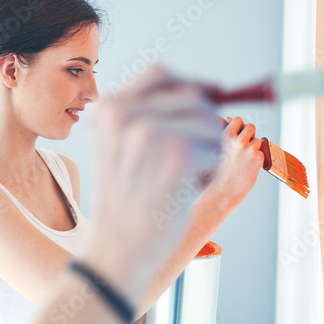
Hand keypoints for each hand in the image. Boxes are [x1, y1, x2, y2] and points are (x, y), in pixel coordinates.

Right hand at [85, 65, 222, 300]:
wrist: (118, 251)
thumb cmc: (128, 203)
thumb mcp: (123, 148)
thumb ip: (152, 115)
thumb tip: (214, 90)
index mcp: (108, 109)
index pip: (161, 73)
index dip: (193, 84)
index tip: (214, 95)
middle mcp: (125, 114)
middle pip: (193, 96)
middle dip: (204, 126)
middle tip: (189, 162)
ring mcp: (150, 132)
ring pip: (209, 123)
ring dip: (208, 153)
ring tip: (180, 180)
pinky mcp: (177, 154)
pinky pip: (215, 150)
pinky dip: (209, 173)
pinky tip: (183, 192)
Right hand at [202, 116, 267, 208]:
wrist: (224, 190)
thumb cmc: (219, 169)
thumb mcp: (218, 148)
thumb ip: (225, 133)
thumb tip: (228, 117)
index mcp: (225, 136)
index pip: (238, 119)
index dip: (239, 127)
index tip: (237, 135)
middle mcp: (238, 141)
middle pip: (251, 126)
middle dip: (250, 134)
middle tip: (244, 147)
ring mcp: (249, 149)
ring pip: (258, 141)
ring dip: (254, 148)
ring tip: (244, 160)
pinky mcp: (258, 158)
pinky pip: (262, 152)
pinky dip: (258, 159)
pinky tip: (249, 167)